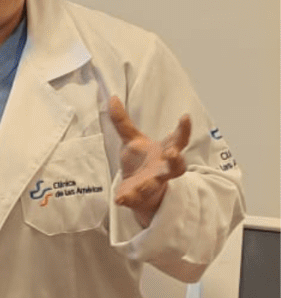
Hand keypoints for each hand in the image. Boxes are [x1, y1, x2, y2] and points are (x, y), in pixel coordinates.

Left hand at [109, 95, 190, 226]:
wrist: (138, 189)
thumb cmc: (142, 160)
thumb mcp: (131, 138)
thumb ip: (122, 121)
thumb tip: (112, 98)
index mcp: (166, 151)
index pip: (179, 139)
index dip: (184, 128)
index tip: (185, 117)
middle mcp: (164, 168)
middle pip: (178, 165)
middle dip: (177, 160)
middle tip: (173, 153)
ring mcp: (153, 183)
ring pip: (157, 184)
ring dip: (150, 184)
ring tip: (142, 186)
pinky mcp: (140, 196)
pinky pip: (135, 199)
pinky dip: (127, 198)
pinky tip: (119, 198)